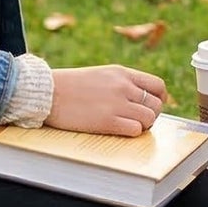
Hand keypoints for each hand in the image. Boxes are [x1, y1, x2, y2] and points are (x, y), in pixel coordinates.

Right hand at [46, 65, 166, 135]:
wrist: (49, 93)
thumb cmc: (72, 86)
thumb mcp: (102, 75)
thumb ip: (122, 83)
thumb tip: (140, 97)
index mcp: (123, 73)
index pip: (157, 85)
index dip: (159, 99)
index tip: (152, 106)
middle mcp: (124, 87)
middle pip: (156, 104)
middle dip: (151, 114)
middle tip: (139, 120)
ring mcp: (117, 104)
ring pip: (149, 118)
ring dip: (143, 125)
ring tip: (130, 126)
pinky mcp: (107, 121)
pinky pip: (135, 130)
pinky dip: (133, 133)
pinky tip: (121, 131)